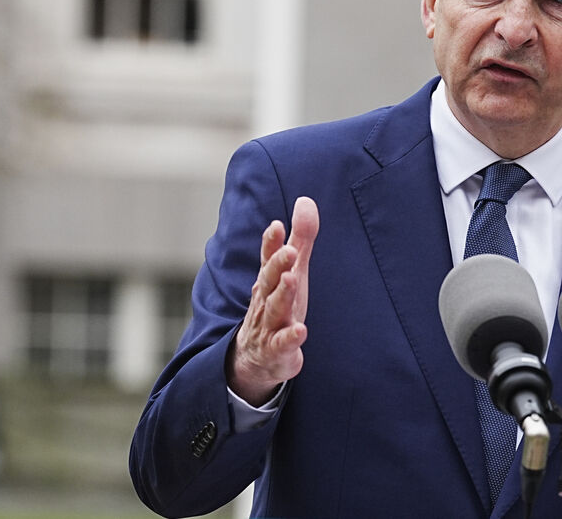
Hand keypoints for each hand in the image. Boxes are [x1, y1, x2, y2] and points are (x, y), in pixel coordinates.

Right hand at [228, 196, 318, 405]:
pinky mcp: (277, 350)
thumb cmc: (277, 308)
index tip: (276, 225)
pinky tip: (301, 331)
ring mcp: (269, 326)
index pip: (267, 258)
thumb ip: (299, 239)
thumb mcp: (290, 272)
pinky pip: (282, 344)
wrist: (257, 359)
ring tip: (291, 280)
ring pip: (275, 309)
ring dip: (282, 294)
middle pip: (269, 280)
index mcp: (268, 281)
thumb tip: (305, 201)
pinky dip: (290, 338)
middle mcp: (265, 300)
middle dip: (277, 265)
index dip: (271, 243)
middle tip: (288, 250)